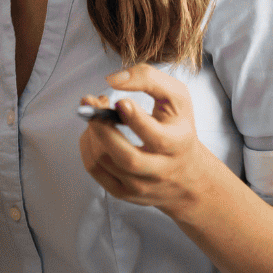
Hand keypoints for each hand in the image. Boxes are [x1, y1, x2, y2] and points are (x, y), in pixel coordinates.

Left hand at [77, 65, 220, 218]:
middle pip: (127, 157)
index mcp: (178, 144)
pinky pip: (95, 169)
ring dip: (92, 132)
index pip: (156, 138)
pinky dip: (86, 145)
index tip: (121, 101)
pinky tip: (92, 131)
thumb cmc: (178, 127)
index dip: (135, 119)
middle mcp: (160, 169)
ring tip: (96, 114)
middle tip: (92, 103)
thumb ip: (149, 79)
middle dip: (102, 128)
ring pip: (105, 161)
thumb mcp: (176, 97)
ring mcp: (140, 185)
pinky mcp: (123, 193)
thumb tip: (112, 80)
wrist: (187, 175)